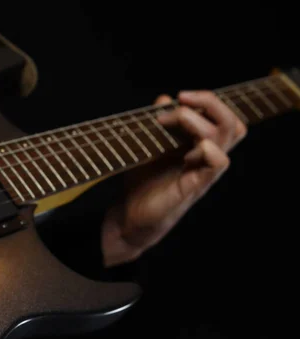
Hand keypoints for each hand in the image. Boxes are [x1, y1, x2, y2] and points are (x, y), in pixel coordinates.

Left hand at [101, 90, 246, 265]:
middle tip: (180, 100)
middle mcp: (205, 158)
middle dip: (209, 102)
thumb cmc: (143, 183)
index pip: (223, 118)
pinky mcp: (192, 186)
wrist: (130, 217)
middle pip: (232, 122)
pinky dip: (206, 149)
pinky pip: (217, 163)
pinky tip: (185, 147)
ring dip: (199, 121)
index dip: (207, 101)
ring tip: (168, 120)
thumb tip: (163, 98)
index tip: (178, 96)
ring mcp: (202, 172)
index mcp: (198, 146)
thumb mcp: (147, 147)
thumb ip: (157, 123)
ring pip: (227, 138)